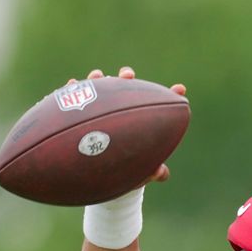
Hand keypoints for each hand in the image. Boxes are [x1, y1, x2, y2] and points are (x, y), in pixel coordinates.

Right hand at [68, 66, 186, 184]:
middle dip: (126, 77)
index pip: (156, 105)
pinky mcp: (78, 113)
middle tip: (127, 76)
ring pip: (99, 88)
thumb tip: (161, 173)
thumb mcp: (138, 171)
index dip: (170, 95)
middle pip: (125, 87)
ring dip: (98, 79)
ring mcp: (99, 107)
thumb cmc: (124, 168)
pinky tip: (71, 83)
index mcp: (140, 119)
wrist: (97, 175)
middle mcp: (120, 108)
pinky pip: (72, 99)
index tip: (181, 90)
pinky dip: (72, 89)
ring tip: (98, 75)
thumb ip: (151, 172)